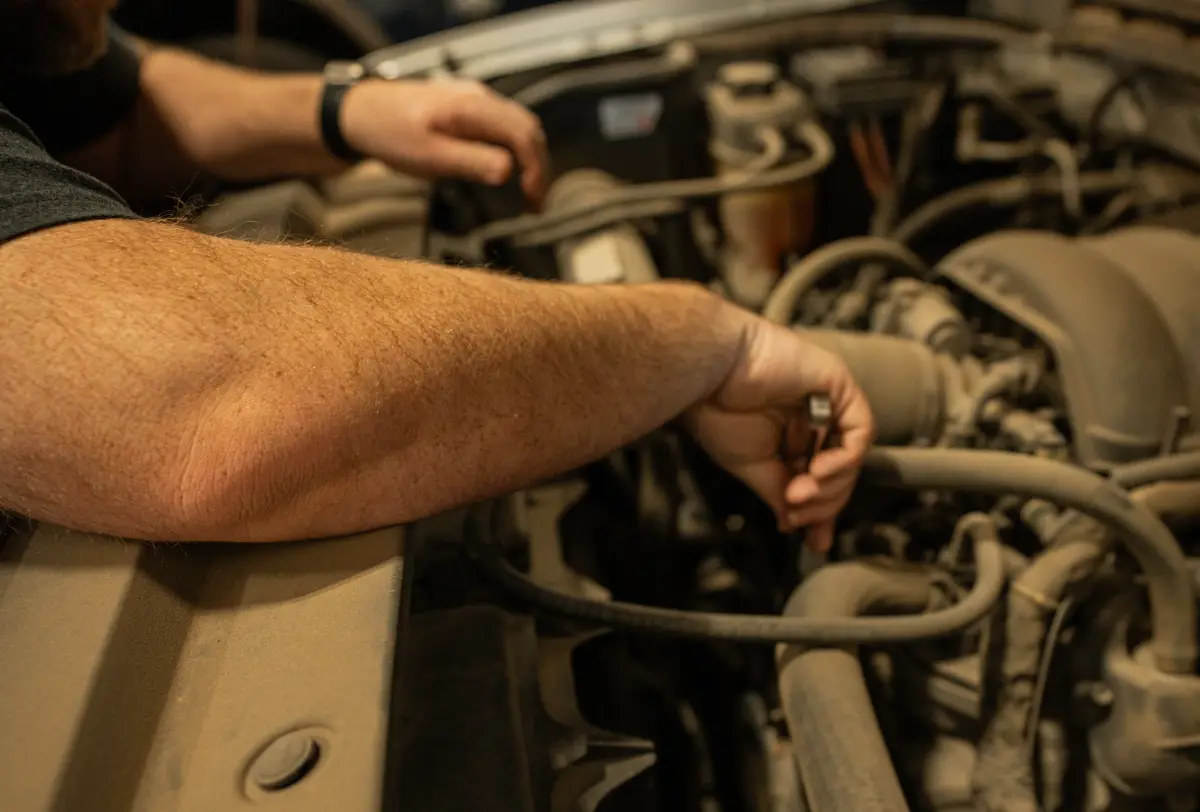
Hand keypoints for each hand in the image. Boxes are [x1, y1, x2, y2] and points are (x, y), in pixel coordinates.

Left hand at [341, 77, 549, 205]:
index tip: (532, 199)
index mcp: (472, 107)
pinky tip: (509, 172)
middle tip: (536, 204)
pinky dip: (515, 150)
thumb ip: (470, 161)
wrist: (360, 112)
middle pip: (529, 128)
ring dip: (530, 159)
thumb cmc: (390, 133)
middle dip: (540, 167)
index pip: (524, 133)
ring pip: (519, 126)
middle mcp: (479, 97)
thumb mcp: (428, 156)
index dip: (537, 168)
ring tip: (528, 194)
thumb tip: (509, 171)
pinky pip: (503, 126)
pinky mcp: (468, 108)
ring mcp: (475, 100)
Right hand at [686, 317, 874, 551]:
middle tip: (796, 513)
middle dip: (823, 502)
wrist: (709, 374)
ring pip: (852, 456)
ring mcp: (827, 401)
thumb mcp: (753, 467)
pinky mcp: (838, 384)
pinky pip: (860, 430)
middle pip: (840, 472)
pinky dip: (843, 460)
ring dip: (830, 486)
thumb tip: (796, 526)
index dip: (821, 511)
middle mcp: (812, 418)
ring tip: (799, 494)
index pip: (820, 479)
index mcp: (789, 435)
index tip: (814, 541)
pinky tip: (816, 472)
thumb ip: (780, 493)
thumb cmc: (719, 411)